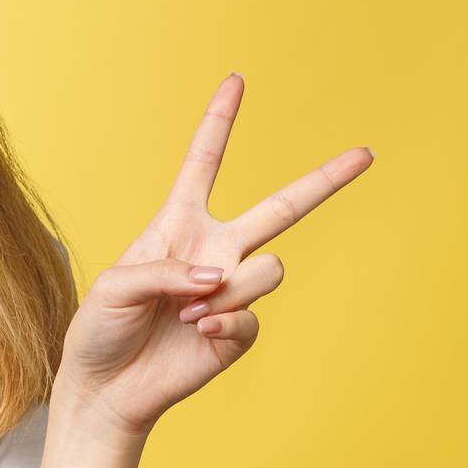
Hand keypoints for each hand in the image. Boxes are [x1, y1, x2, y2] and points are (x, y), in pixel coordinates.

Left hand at [53, 73, 373, 440]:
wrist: (107, 386)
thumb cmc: (101, 327)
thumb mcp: (114, 284)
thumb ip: (165, 270)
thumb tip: (220, 275)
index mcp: (178, 223)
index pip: (204, 163)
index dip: (220, 122)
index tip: (237, 81)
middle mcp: (214, 250)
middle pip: (282, 208)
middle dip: (325, 181)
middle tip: (366, 155)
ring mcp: (231, 290)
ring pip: (268, 269)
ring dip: (226, 291)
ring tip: (186, 313)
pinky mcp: (239, 332)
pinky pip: (252, 316)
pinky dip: (224, 323)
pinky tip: (197, 334)